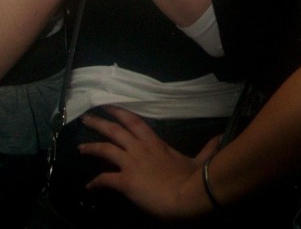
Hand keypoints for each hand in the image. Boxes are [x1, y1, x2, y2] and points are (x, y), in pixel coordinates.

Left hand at [79, 106, 219, 218]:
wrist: (187, 195)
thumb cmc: (193, 178)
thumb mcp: (200, 161)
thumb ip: (208, 148)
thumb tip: (220, 137)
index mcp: (156, 142)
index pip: (134, 122)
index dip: (120, 112)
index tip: (108, 105)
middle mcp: (140, 148)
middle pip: (115, 130)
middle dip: (99, 122)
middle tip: (86, 118)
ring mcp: (132, 163)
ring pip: (106, 149)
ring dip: (91, 147)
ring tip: (80, 148)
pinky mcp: (126, 181)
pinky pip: (105, 179)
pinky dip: (95, 182)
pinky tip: (89, 186)